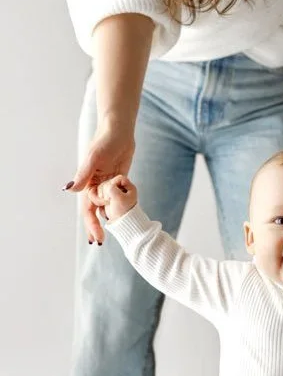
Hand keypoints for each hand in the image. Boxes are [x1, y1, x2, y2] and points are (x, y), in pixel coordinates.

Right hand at [63, 122, 134, 243]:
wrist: (119, 131)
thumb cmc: (105, 141)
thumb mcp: (93, 158)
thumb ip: (82, 175)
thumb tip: (68, 190)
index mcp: (87, 183)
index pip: (87, 209)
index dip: (90, 224)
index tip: (95, 239)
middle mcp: (95, 185)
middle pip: (95, 211)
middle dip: (95, 228)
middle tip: (98, 244)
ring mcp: (107, 184)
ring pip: (105, 207)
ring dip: (106, 220)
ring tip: (108, 235)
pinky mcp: (118, 180)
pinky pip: (117, 198)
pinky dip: (117, 208)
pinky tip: (121, 218)